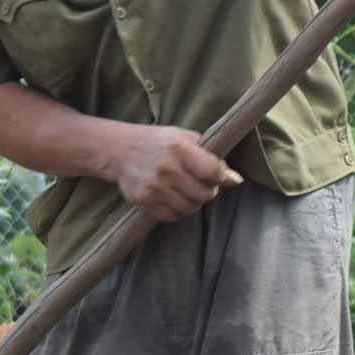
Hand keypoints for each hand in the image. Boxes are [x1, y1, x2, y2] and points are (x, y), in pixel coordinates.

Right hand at [111, 124, 240, 220]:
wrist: (119, 150)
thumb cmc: (158, 142)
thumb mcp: (184, 138)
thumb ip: (209, 156)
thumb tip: (234, 180)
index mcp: (179, 147)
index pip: (212, 172)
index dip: (221, 177)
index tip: (220, 177)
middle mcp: (166, 168)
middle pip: (204, 194)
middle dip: (208, 191)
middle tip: (203, 185)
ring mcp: (154, 186)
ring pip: (190, 208)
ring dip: (194, 202)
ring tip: (188, 191)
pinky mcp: (144, 200)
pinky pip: (172, 216)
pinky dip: (178, 211)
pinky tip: (175, 199)